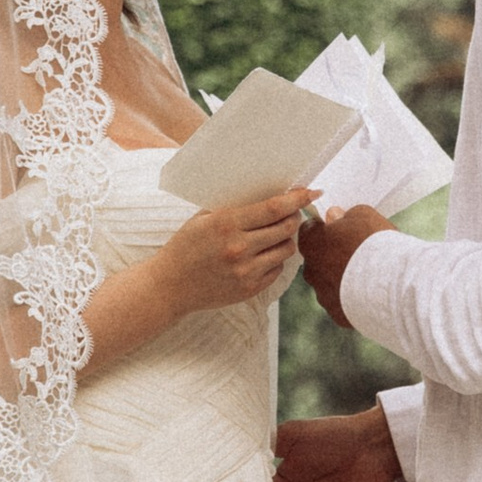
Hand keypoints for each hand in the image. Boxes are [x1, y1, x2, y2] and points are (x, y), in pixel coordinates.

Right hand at [159, 186, 315, 319]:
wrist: (170, 286)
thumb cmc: (186, 246)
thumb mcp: (204, 219)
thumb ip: (235, 209)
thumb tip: (271, 196)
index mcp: (226, 225)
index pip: (273, 208)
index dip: (296, 199)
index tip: (311, 191)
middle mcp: (239, 249)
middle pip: (286, 228)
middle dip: (295, 216)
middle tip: (293, 212)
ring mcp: (246, 272)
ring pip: (287, 249)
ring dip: (286, 239)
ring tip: (275, 234)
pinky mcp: (249, 289)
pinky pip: (277, 269)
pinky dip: (275, 259)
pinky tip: (262, 255)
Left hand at [298, 201, 390, 326]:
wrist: (390, 284)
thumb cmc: (374, 243)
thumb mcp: (362, 215)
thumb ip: (343, 216)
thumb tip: (334, 217)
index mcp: (311, 242)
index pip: (309, 230)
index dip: (325, 228)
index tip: (340, 228)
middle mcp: (311, 270)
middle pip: (318, 259)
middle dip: (333, 255)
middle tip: (358, 252)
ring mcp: (323, 295)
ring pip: (329, 284)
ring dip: (343, 278)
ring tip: (369, 276)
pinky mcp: (337, 314)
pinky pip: (342, 303)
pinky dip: (352, 298)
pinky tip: (371, 294)